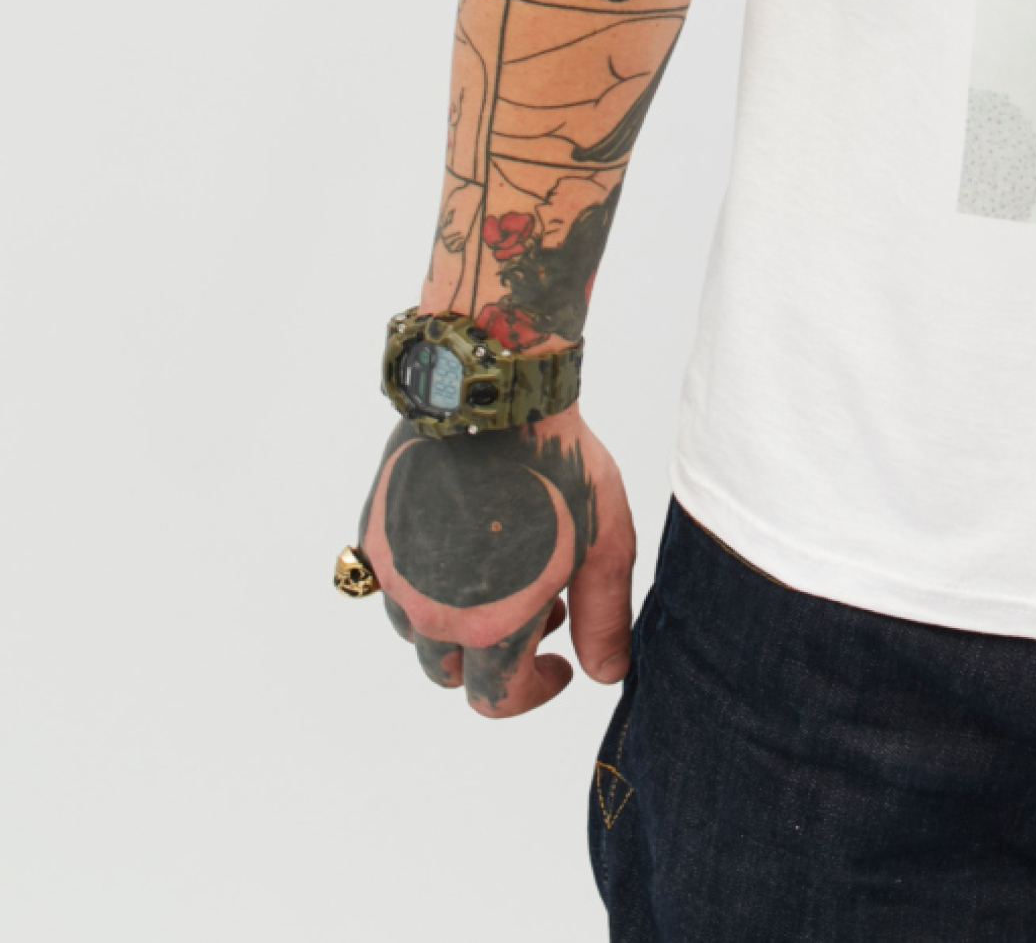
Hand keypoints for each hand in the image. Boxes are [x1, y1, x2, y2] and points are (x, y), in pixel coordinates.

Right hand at [356, 403, 635, 714]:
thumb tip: (604, 674)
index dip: (533, 692)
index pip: (496, 700)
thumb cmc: (556, 463)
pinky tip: (460, 540)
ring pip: (417, 631)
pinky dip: (422, 581)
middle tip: (539, 603)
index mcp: (488, 626)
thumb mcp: (604, 543)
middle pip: (450, 672)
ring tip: (504, 570)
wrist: (495, 392)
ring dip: (456, 622)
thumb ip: (604, 618)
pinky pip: (391, 583)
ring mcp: (396, 574)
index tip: (560, 665)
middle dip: (495, 656)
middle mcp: (431, 612)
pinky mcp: (374, 534)